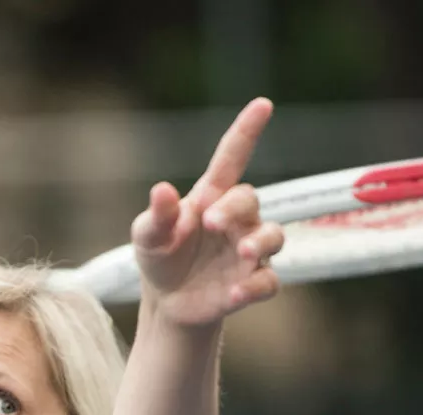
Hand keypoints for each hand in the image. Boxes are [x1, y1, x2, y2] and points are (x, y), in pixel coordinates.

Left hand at [131, 98, 285, 327]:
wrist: (167, 303)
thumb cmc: (160, 258)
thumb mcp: (148, 236)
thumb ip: (157, 216)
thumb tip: (162, 189)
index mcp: (211, 198)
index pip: (232, 158)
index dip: (247, 131)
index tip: (262, 104)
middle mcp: (235, 220)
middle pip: (249, 200)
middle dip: (235, 209)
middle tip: (212, 223)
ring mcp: (247, 251)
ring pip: (274, 236)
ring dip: (261, 242)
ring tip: (242, 253)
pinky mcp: (252, 282)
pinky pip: (268, 281)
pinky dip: (254, 287)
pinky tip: (233, 294)